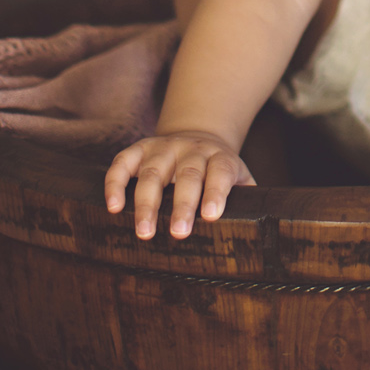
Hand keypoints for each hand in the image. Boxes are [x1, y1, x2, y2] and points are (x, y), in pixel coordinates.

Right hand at [104, 126, 251, 237]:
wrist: (199, 136)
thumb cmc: (220, 172)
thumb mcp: (240, 179)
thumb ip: (248, 200)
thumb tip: (257, 233)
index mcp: (219, 158)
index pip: (220, 172)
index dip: (216, 191)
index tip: (211, 215)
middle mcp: (191, 150)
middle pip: (187, 174)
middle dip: (182, 204)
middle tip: (179, 232)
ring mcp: (164, 147)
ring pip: (153, 171)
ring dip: (147, 202)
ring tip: (144, 231)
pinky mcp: (140, 148)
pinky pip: (123, 162)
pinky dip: (115, 182)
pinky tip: (112, 206)